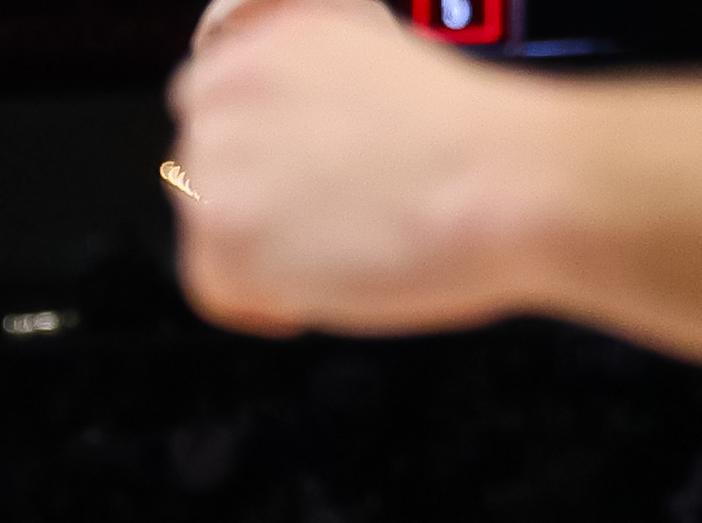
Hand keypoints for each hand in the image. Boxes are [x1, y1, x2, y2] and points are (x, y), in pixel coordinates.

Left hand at [170, 0, 557, 337]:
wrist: (500, 178)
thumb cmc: (472, 137)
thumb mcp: (378, 62)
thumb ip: (311, 92)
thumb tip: (291, 146)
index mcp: (264, 38)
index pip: (208, 103)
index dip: (253, 154)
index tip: (286, 178)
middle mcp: (226, 93)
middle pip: (200, 168)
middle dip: (255, 202)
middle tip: (325, 221)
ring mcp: (215, 164)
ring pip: (206, 228)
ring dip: (262, 251)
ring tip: (340, 250)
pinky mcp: (222, 235)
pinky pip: (210, 289)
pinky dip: (262, 304)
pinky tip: (319, 290)